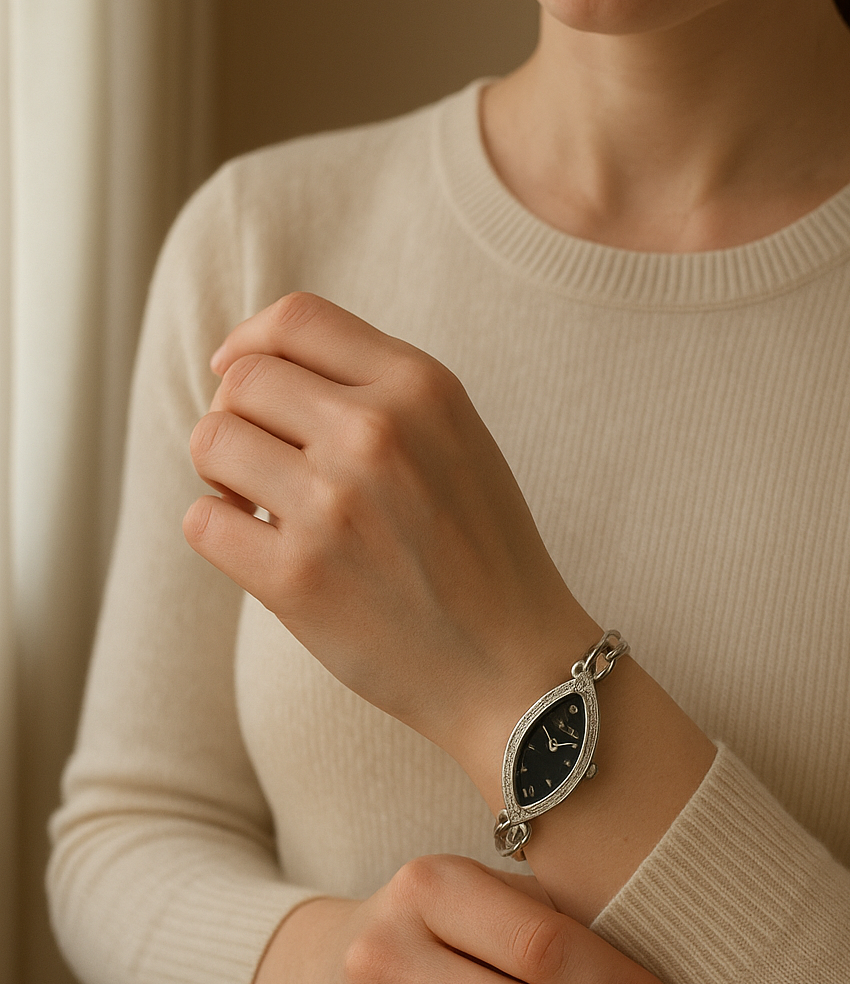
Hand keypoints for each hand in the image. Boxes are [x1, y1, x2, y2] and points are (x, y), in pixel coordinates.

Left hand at [184, 292, 598, 771]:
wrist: (515, 665)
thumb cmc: (481, 552)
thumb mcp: (456, 437)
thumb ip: (378, 388)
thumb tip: (250, 361)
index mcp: (421, 387)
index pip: (295, 319)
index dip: (249, 341)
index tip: (238, 374)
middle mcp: (376, 433)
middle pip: (242, 379)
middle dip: (237, 415)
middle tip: (263, 464)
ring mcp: (333, 505)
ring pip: (211, 440)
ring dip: (222, 472)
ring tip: (259, 505)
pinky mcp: (296, 578)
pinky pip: (201, 519)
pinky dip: (219, 531)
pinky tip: (260, 549)